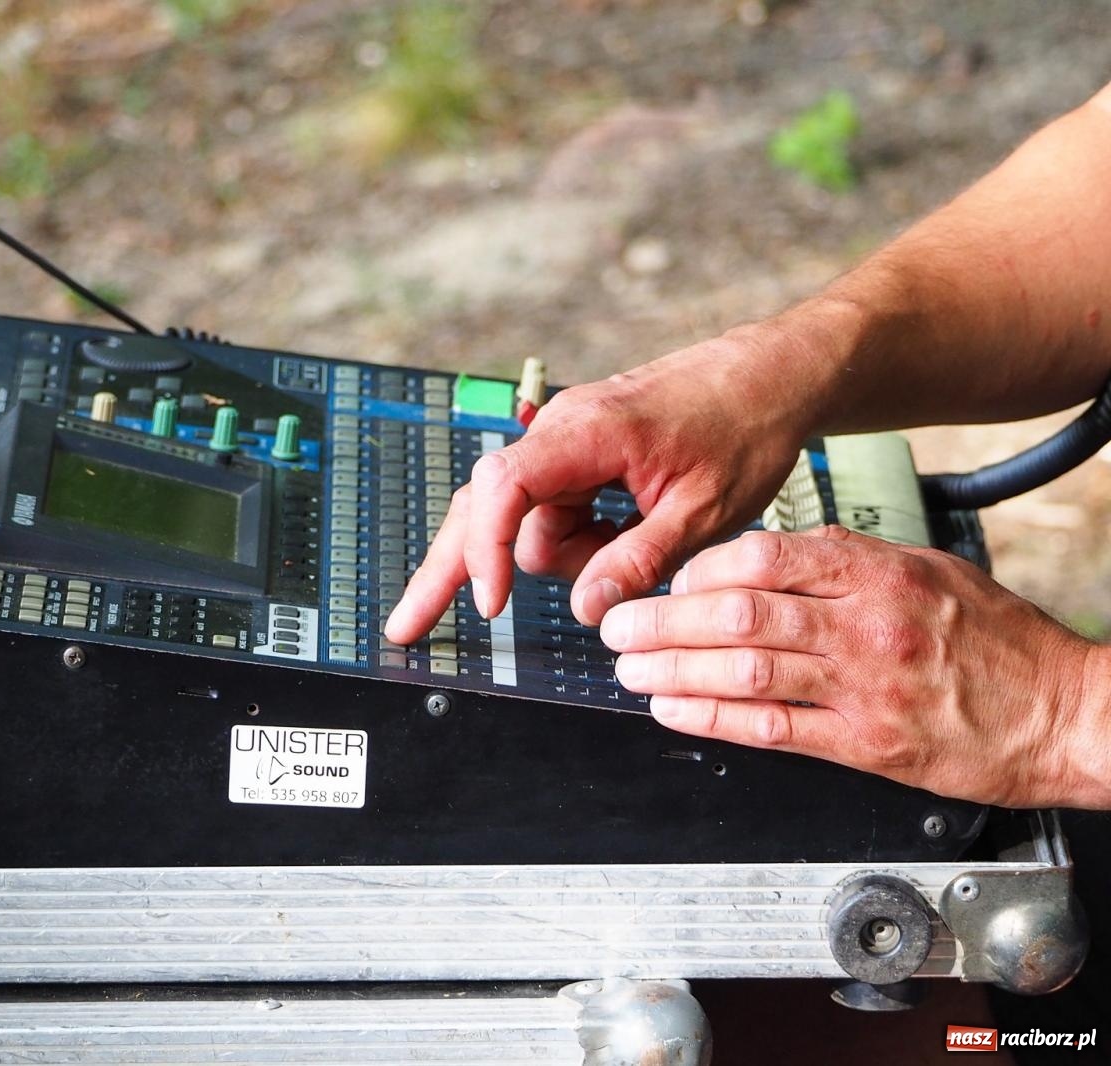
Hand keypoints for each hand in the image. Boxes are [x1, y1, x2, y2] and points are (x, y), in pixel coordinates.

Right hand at [385, 327, 827, 643]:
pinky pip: (553, 510)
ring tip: (630, 551)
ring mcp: (566, 444)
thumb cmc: (746, 426)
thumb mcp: (704, 511)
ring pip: (527, 520)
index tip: (492, 605)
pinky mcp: (579, 457)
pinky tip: (618, 540)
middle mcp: (561, 432)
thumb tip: (588, 610)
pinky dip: (575, 540)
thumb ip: (640, 560)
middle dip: (452, 570)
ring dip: (564, 555)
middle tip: (407, 627)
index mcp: (586, 434)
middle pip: (482, 508)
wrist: (773, 375)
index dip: (487, 551)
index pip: (502, 490)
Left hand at [599, 525, 1110, 807]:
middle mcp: (865, 625)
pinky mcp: (866, 744)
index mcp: (877, 573)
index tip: (667, 581)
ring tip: (630, 669)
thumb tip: (768, 557)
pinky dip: (710, 717)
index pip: (762, 557)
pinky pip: (770, 728)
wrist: (1067, 713)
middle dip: (663, 621)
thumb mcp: (929, 572)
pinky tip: (672, 709)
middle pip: (737, 614)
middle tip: (618, 626)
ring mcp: (864, 687)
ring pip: (743, 670)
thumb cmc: (998, 643)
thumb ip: (849, 563)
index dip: (699, 571)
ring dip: (671, 669)